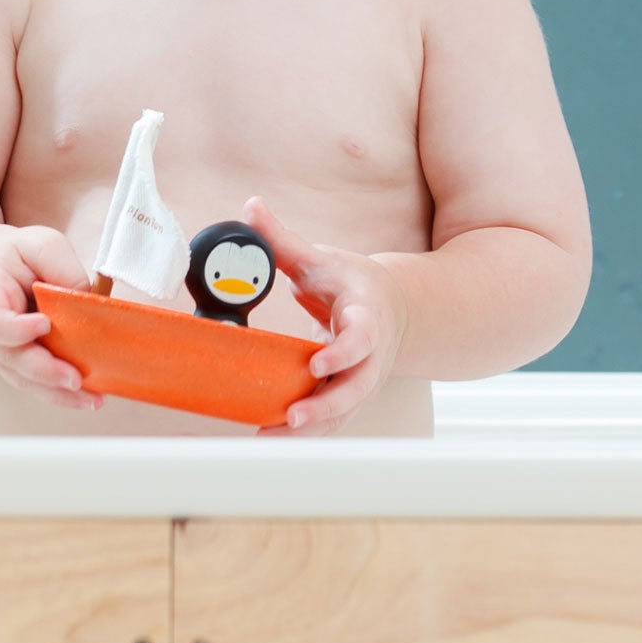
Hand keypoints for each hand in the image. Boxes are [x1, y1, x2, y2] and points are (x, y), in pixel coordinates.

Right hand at [0, 226, 103, 410]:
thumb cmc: (18, 257)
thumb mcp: (38, 243)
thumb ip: (60, 264)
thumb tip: (84, 299)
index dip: (13, 329)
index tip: (43, 324)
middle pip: (9, 358)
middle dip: (44, 371)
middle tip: (74, 378)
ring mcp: (0, 353)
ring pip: (24, 379)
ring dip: (58, 392)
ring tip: (91, 398)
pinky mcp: (19, 366)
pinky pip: (37, 385)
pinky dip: (61, 394)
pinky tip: (88, 397)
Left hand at [243, 197, 408, 435]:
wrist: (391, 308)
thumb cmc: (351, 283)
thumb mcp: (320, 259)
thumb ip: (283, 239)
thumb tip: (250, 206)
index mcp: (366, 317)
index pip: (362, 338)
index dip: (342, 353)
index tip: (316, 364)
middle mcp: (370, 355)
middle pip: (356, 388)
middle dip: (326, 405)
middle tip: (293, 417)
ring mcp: (362, 379)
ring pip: (343, 411)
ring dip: (311, 427)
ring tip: (271, 435)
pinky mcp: (348, 395)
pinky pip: (331, 418)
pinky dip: (306, 432)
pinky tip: (272, 435)